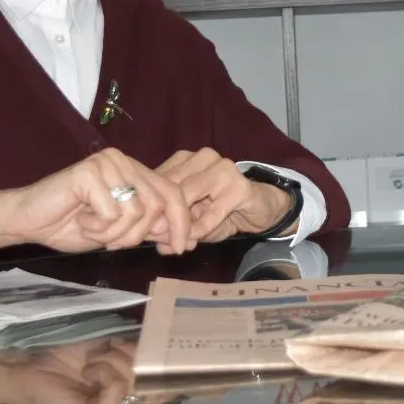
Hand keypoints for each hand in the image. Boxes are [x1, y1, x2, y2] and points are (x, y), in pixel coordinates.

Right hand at [4, 149, 191, 255]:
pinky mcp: (89, 171)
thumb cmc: (71, 225)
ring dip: (114, 233)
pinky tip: (80, 219)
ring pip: (136, 211)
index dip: (181, 223)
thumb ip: (149, 228)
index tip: (180, 249)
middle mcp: (124, 161)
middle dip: (139, 235)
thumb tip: (186, 236)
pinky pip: (112, 212)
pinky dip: (97, 227)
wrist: (27, 222)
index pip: (173, 193)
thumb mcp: (119, 231)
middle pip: (158, 204)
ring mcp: (107, 163)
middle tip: (113, 243)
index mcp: (134, 170)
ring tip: (92, 228)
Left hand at [156, 148, 295, 244]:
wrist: (262, 207)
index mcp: (186, 159)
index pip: (158, 179)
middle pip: (171, 187)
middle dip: (163, 218)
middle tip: (158, 242)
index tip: (142, 232)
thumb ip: (175, 228)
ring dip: (180, 224)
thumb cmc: (223, 211)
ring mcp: (222, 168)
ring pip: (188, 196)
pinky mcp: (239, 185)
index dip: (150, 207)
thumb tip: (158, 246)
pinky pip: (212, 211)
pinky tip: (194, 241)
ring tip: (175, 243)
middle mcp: (203, 157)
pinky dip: (201, 228)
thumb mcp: (193, 221)